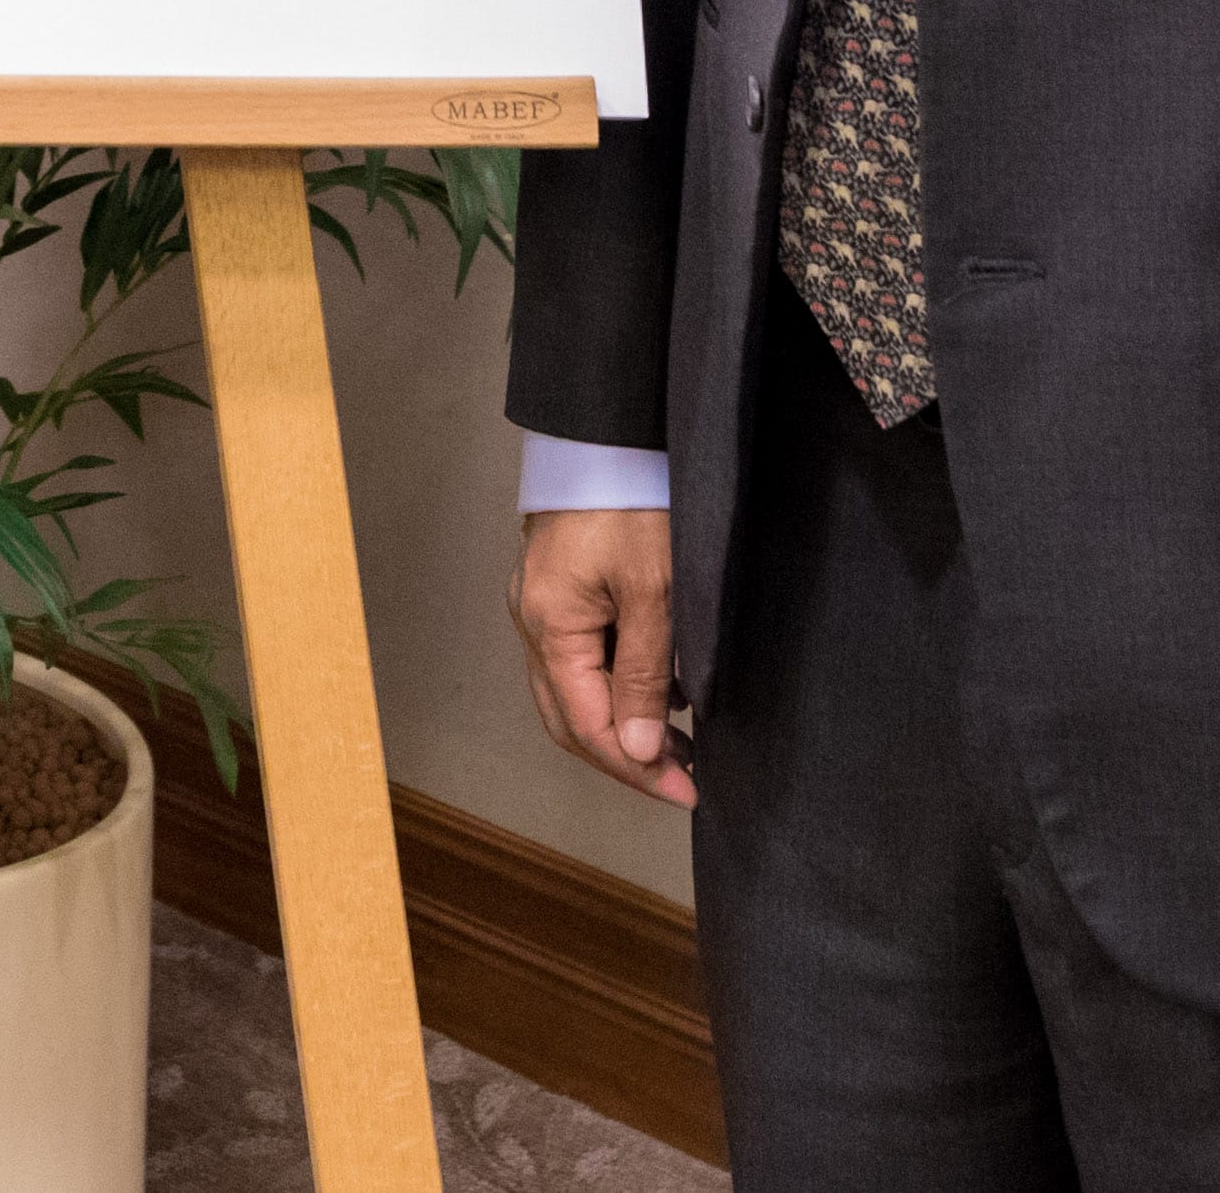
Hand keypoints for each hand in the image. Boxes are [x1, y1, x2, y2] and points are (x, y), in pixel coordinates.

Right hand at [510, 508, 696, 807]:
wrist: (610, 429)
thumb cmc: (632, 499)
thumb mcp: (654, 591)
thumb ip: (643, 674)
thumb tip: (635, 748)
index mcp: (549, 626)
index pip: (587, 725)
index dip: (636, 768)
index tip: (687, 791)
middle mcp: (533, 621)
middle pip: (570, 718)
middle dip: (626, 758)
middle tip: (683, 781)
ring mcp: (541, 605)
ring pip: (574, 691)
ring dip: (623, 725)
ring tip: (682, 744)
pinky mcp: (559, 588)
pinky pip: (581, 658)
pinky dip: (618, 686)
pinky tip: (665, 692)